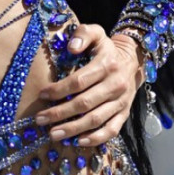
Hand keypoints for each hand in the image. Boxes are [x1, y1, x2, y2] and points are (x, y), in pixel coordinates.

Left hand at [35, 25, 143, 145]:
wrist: (133, 60)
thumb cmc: (106, 48)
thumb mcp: (96, 33)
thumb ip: (83, 34)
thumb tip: (71, 47)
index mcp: (106, 65)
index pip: (79, 81)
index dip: (59, 90)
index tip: (42, 94)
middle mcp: (115, 85)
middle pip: (84, 103)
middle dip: (60, 113)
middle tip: (40, 119)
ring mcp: (121, 102)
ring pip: (96, 119)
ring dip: (73, 129)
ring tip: (53, 134)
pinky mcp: (124, 113)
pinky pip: (111, 130)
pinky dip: (95, 138)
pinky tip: (78, 141)